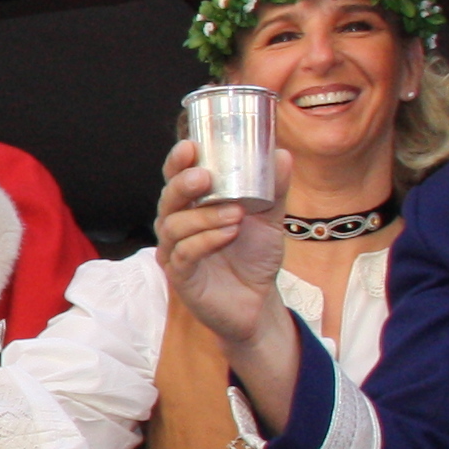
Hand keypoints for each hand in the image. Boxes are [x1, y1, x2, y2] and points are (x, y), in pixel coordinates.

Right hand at [152, 136, 292, 350]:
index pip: (175, 179)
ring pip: (173, 226)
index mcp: (193, 207)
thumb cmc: (254, 257)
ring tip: (234, 214)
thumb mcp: (269, 219)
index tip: (190, 146)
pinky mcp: (181, 277)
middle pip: (166, 199)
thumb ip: (274, 189)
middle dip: (182, 184)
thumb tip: (281, 154)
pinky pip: (184, 254)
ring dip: (203, 216)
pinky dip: (205, 240)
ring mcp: (176, 252)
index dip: (177, 162)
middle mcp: (179, 226)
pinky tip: (227, 234)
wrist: (258, 302)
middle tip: (204, 177)